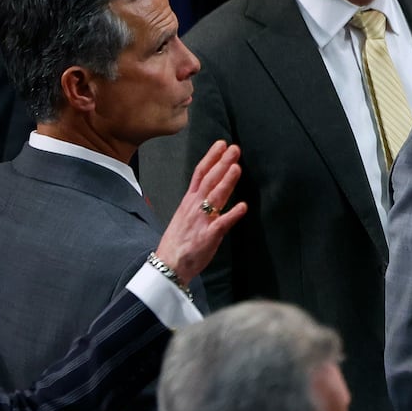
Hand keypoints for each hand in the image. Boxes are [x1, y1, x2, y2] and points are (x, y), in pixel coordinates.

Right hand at [156, 141, 246, 282]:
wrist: (168, 265)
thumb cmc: (178, 242)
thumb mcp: (184, 216)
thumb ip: (197, 203)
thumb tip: (207, 191)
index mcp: (189, 201)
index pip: (200, 173)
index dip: (211, 158)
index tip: (221, 144)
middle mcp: (194, 207)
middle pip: (209, 180)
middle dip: (222, 163)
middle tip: (234, 148)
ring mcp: (201, 221)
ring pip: (215, 197)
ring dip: (226, 182)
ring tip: (237, 167)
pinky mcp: (208, 236)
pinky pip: (221, 223)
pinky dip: (232, 214)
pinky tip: (243, 207)